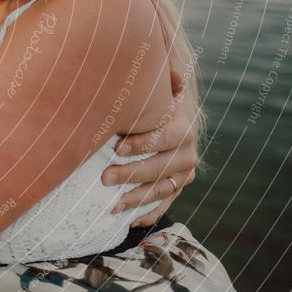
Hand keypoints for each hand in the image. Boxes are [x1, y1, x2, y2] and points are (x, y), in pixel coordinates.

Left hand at [102, 69, 198, 226]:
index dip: (143, 142)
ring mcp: (183, 175)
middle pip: (159, 167)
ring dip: (135, 198)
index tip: (117, 147)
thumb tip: (171, 71)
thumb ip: (158, 84)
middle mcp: (187, 154)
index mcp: (183, 129)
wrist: (167, 126)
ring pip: (161, 190)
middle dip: (131, 174)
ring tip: (111, 204)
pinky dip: (147, 214)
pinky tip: (128, 221)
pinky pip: (164, 207)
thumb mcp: (154, 94)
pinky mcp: (176, 191)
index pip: (165, 137)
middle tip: (104, 177)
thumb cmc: (150, 107)